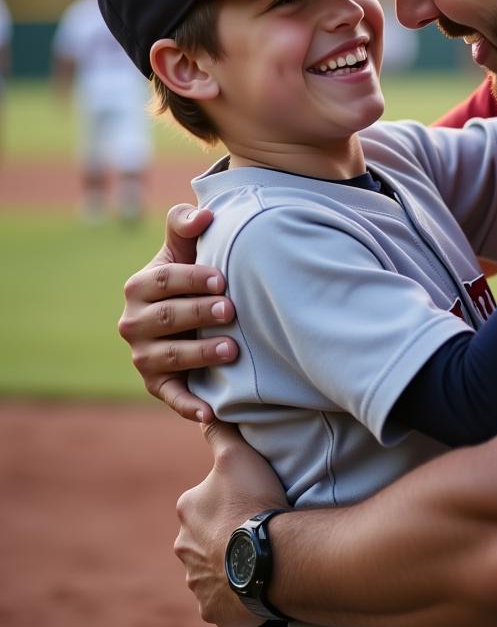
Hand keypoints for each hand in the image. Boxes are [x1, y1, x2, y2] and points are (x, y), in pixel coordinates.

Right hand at [119, 204, 238, 421]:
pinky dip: (188, 406)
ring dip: (200, 354)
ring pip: (171, 357)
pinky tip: (210, 412)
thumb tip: (204, 214)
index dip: (192, 279)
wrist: (193, 314)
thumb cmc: (194, 274)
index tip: (223, 279)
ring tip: (232, 349)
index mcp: (139, 286)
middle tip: (231, 310)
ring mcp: (144, 356)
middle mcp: (133, 323)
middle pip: (167, 318)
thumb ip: (185, 224)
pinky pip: (171, 397)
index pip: (162, 281)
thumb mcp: (185, 247)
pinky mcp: (158, 384)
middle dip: (199, 313)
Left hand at [174, 421, 288, 626]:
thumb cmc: (252, 503)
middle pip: (206, 536)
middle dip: (224, 532)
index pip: (204, 501)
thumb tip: (204, 412)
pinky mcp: (211, 609)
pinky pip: (223, 599)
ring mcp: (196, 582)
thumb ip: (218, 433)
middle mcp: (184, 548)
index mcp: (187, 510)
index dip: (228, 499)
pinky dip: (235, 591)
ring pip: (213, 568)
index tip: (250, 500)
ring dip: (230, 562)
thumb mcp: (236, 456)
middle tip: (255, 526)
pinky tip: (255, 580)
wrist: (269, 557)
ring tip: (259, 554)